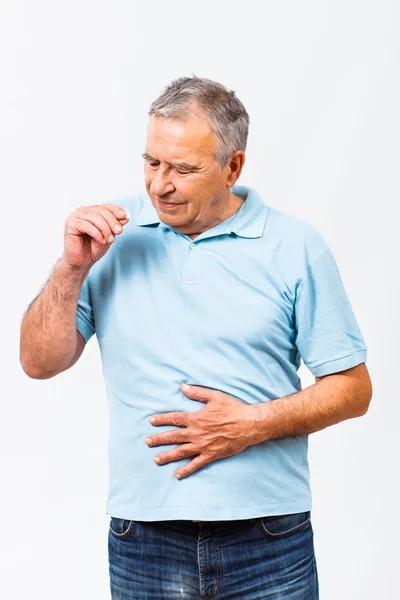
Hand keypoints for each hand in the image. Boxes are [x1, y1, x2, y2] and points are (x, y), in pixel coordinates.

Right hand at [63, 204, 130, 266]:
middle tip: (119, 231)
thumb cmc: (93, 247)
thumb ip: (116, 225)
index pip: (106, 207)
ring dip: (105, 229)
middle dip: (112, 221)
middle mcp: (83, 211)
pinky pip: (86, 225)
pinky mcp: (70, 224)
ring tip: (110, 240)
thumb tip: (126, 217)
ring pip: (94, 217)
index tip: (124, 217)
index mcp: (93, 211)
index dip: (116, 210)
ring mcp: (76, 216)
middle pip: (101, 211)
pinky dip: (96, 233)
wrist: (83, 261)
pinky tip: (101, 240)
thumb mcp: (109, 235)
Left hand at [145, 384, 260, 479]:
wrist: (248, 424)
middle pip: (173, 437)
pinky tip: (177, 474)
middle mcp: (196, 433)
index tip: (151, 421)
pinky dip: (186, 470)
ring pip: (181, 452)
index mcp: (196, 418)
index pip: (174, 419)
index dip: (162, 419)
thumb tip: (182, 387)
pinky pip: (196, 464)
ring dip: (167, 455)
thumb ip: (197, 393)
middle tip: (147, 442)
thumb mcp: (214, 396)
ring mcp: (203, 445)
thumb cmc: (233, 409)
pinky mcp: (211, 455)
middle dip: (159, 439)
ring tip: (156, 459)